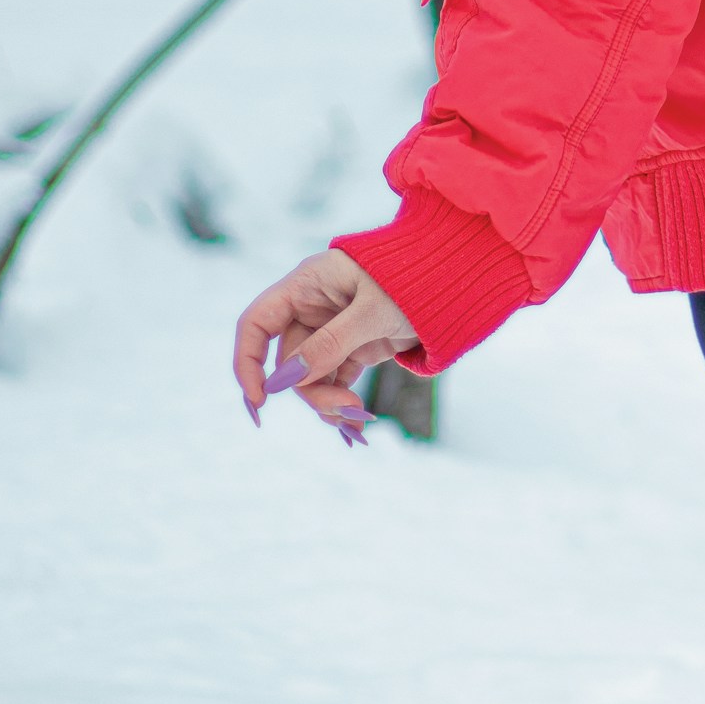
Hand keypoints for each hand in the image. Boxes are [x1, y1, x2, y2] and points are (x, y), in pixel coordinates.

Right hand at [233, 249, 419, 440]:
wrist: (456, 280)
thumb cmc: (415, 280)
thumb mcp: (374, 312)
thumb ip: (332, 343)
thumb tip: (289, 379)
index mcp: (307, 284)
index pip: (257, 323)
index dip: (248, 361)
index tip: (259, 401)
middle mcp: (312, 306)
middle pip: (288, 360)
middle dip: (310, 391)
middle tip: (345, 409)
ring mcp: (332, 328)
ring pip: (310, 376)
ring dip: (327, 401)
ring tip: (358, 418)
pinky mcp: (353, 346)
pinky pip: (334, 379)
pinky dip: (341, 401)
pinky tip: (355, 424)